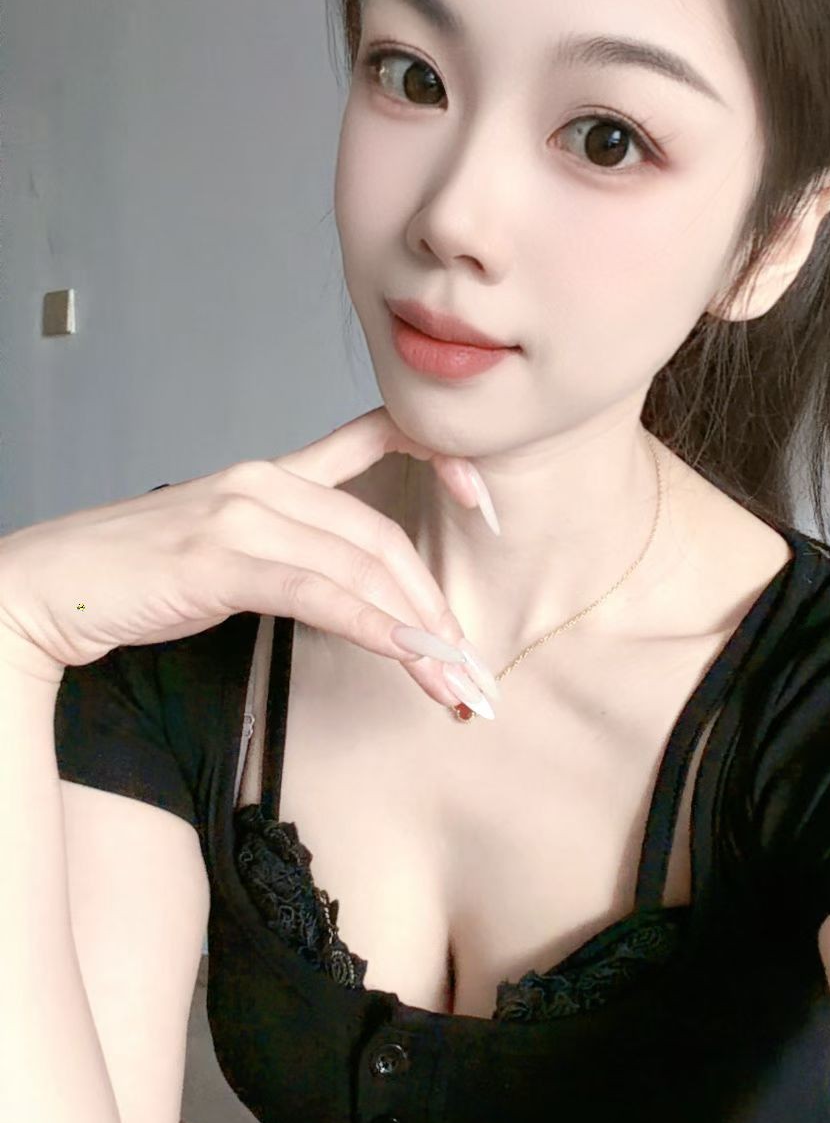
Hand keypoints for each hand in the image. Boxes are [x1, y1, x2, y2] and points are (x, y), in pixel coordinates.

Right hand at [0, 406, 485, 712]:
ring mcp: (242, 515)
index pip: (378, 437)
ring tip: (455, 685)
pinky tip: (411, 658)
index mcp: (272, 472)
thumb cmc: (138, 579)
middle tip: (473, 670)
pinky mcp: (221, 559)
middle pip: (381, 537)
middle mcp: (265, 481)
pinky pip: (320, 592)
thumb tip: (360, 597)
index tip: (486, 507)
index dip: (443, 458)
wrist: (51, 588)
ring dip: (420, 634)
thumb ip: (293, 556)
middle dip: (437, 608)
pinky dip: (376, 627)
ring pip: (362, 568)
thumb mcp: (229, 552)